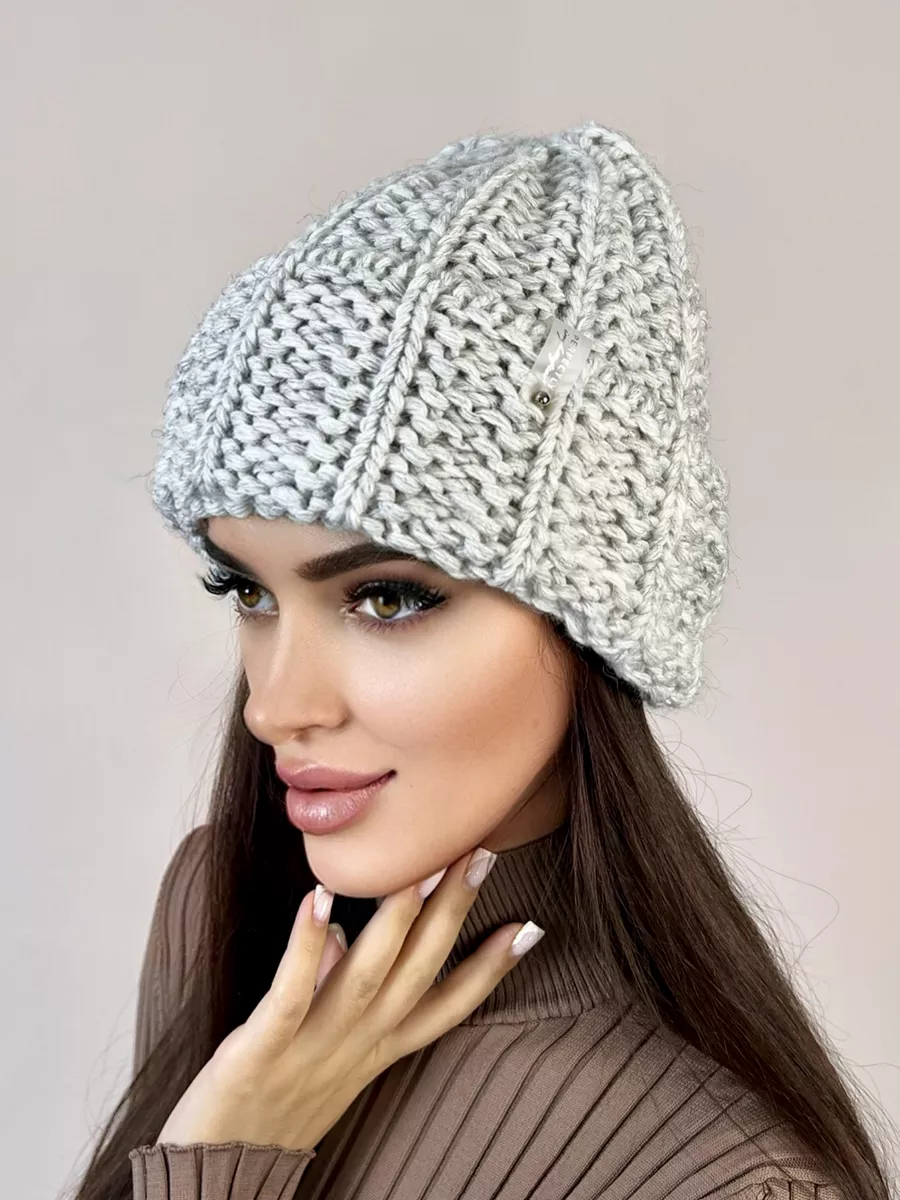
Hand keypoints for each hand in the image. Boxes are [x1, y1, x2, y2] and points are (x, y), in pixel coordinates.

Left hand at [156, 846, 542, 1150]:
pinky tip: (318, 900)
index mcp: (379, 1047)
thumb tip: (345, 929)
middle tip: (480, 856)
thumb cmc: (276, 1097)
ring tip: (417, 868)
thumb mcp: (329, 1048)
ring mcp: (313, 1045)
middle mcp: (358, 1043)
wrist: (221, 1171)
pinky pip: (290, 993)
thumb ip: (344, 991)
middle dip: (452, 913)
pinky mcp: (263, 1047)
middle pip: (418, 973)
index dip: (490, 969)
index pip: (447, 1005)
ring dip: (395, 920)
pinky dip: (306, 948)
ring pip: (368, 977)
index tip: (529, 927)